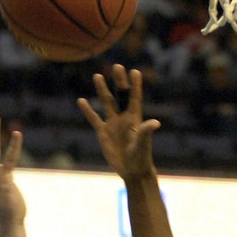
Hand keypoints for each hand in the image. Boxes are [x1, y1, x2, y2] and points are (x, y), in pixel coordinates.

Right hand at [78, 65, 159, 180]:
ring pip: (107, 103)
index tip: (135, 71)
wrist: (132, 171)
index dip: (135, 85)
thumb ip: (146, 132)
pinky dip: (88, 110)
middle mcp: (124, 118)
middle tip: (117, 66)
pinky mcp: (103, 133)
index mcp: (135, 118)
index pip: (135, 98)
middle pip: (120, 95)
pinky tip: (81, 101)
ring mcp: (113, 124)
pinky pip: (94, 119)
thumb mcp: (143, 144)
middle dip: (119, 81)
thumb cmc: (141, 157)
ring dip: (102, 90)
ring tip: (98, 75)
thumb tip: (155, 122)